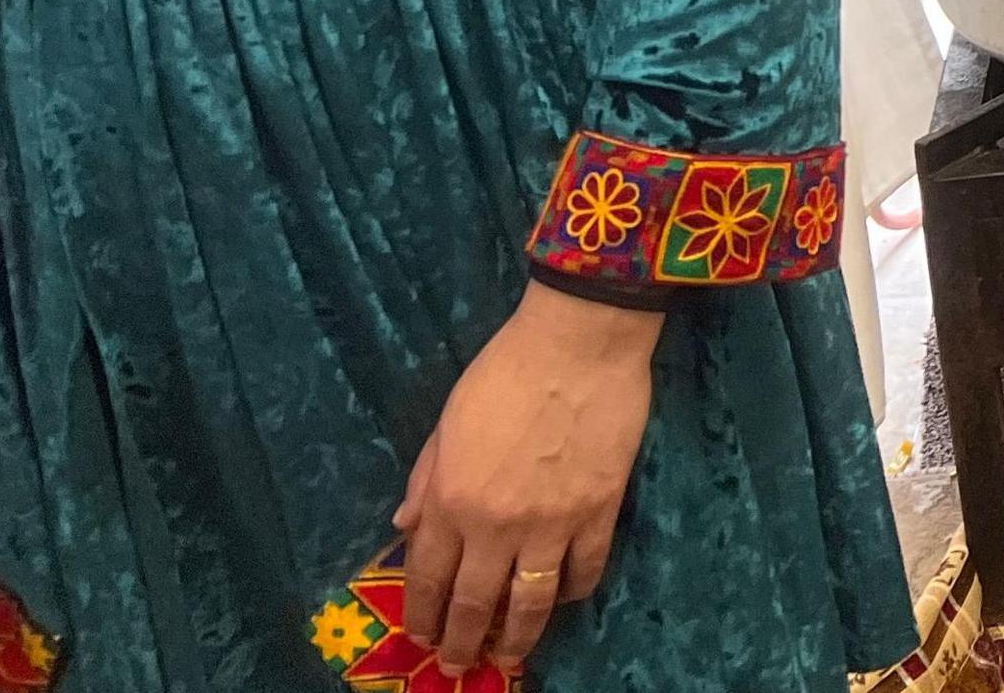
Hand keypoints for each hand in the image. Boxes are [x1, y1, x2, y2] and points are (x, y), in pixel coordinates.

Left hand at [396, 282, 661, 671]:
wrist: (579, 343)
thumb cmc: (504, 371)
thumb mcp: (448, 422)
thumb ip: (425, 479)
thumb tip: (404, 528)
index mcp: (451, 499)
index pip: (428, 576)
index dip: (423, 613)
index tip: (423, 636)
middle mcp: (496, 524)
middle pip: (476, 602)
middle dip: (463, 641)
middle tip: (459, 664)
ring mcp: (552, 523)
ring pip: (532, 601)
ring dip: (518, 637)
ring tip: (510, 656)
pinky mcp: (599, 512)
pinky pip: (586, 569)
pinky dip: (574, 591)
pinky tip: (566, 598)